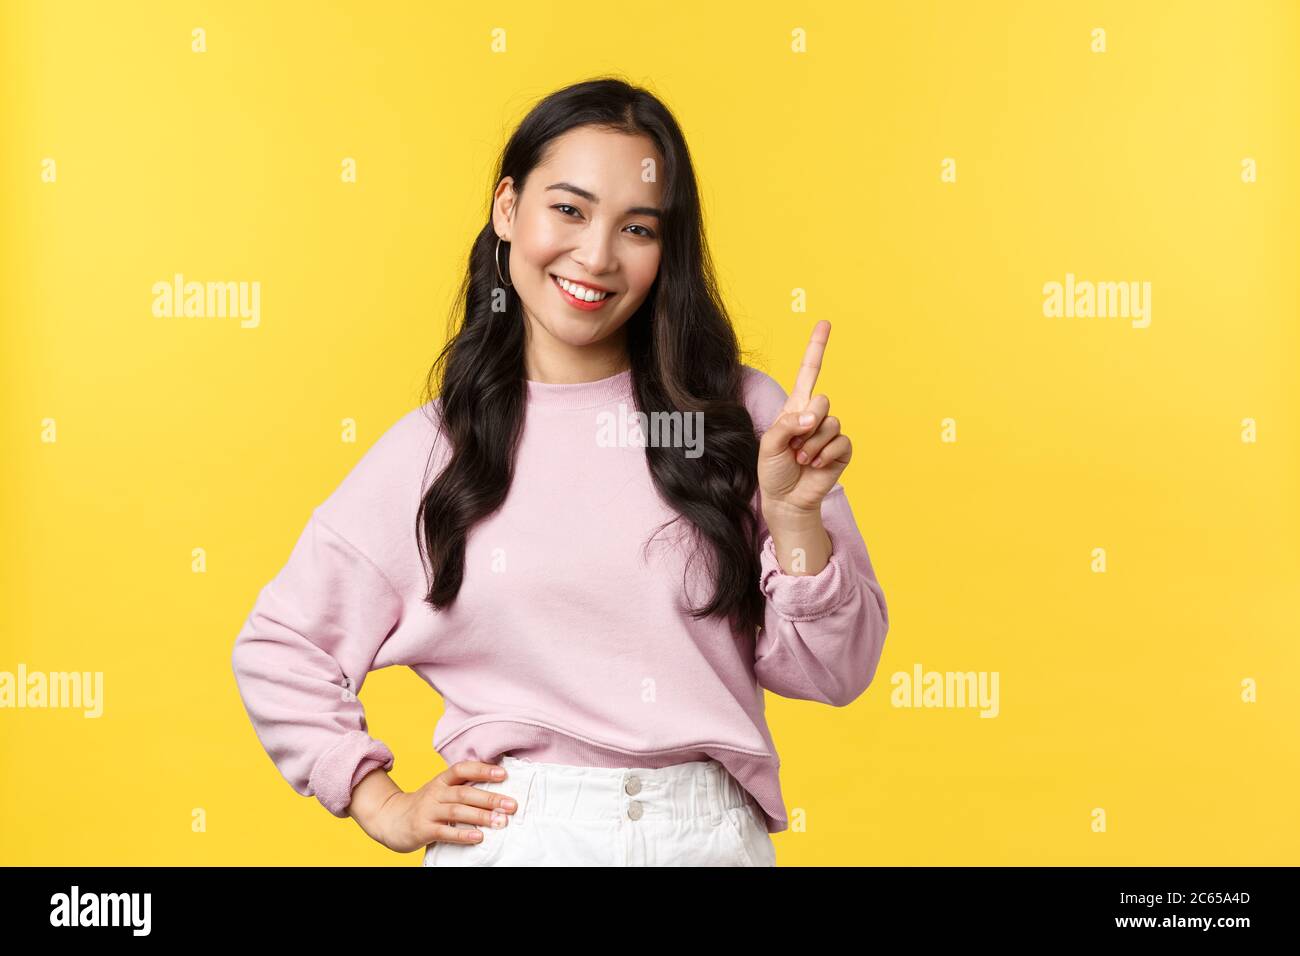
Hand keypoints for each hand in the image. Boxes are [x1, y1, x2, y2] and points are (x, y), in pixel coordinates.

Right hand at [367, 760, 517, 853]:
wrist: (389, 819)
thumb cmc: (424, 806)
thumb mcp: (439, 790)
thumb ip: (461, 788)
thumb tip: (496, 789)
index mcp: (441, 780)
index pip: (462, 769)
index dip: (483, 769)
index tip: (504, 774)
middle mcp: (435, 793)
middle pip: (464, 792)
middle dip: (490, 798)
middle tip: (512, 805)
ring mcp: (428, 811)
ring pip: (457, 810)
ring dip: (481, 816)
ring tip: (501, 821)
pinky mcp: (422, 829)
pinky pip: (444, 831)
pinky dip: (462, 834)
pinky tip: (478, 837)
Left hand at [757, 320, 852, 517]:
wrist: (785, 499)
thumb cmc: (773, 469)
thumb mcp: (769, 443)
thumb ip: (787, 424)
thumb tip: (814, 416)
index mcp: (795, 407)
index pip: (808, 373)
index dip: (817, 348)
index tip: (825, 323)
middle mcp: (815, 416)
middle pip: (823, 399)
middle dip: (808, 422)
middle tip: (795, 444)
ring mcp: (829, 433)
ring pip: (831, 423)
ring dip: (812, 445)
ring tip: (801, 459)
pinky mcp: (841, 451)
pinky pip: (841, 442)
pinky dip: (824, 455)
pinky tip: (814, 465)